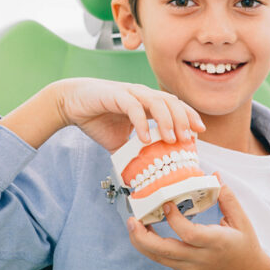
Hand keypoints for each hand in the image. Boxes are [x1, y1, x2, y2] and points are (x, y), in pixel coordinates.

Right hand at [52, 77, 205, 153]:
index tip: (199, 133)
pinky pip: (133, 107)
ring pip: (156, 101)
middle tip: (188, 139)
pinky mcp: (115, 95)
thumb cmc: (97, 119)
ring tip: (171, 139)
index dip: (189, 116)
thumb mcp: (119, 141)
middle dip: (183, 119)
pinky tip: (145, 138)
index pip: (174, 106)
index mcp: (146, 102)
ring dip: (167, 120)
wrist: (70, 103)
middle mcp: (141, 94)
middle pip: (171, 102)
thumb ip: (133, 153)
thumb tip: (143, 176)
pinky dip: (141, 122)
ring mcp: (129, 93)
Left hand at [126, 172, 266, 269]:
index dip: (174, 220)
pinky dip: (150, 246)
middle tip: (132, 219)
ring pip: (158, 257)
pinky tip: (146, 231)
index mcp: (215, 243)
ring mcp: (189, 267)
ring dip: (141, 241)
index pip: (189, 234)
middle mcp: (199, 258)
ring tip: (133, 223)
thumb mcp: (242, 221)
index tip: (166, 203)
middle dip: (143, 236)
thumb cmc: (246, 248)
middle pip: (164, 251)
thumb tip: (214, 175)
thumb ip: (227, 198)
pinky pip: (163, 259)